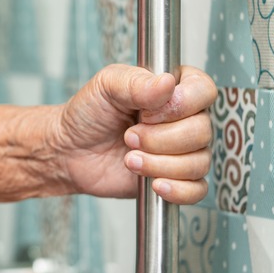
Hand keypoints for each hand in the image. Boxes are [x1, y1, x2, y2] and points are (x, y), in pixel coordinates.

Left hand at [55, 64, 216, 203]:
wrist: (70, 151)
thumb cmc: (88, 113)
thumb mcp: (106, 85)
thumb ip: (137, 82)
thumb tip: (168, 83)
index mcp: (174, 88)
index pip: (204, 91)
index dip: (180, 105)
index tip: (146, 112)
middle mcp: (185, 118)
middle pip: (202, 131)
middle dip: (160, 138)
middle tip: (129, 136)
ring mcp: (183, 150)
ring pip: (198, 162)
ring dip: (159, 163)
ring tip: (129, 158)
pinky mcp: (175, 178)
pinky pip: (197, 190)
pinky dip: (177, 189)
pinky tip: (153, 183)